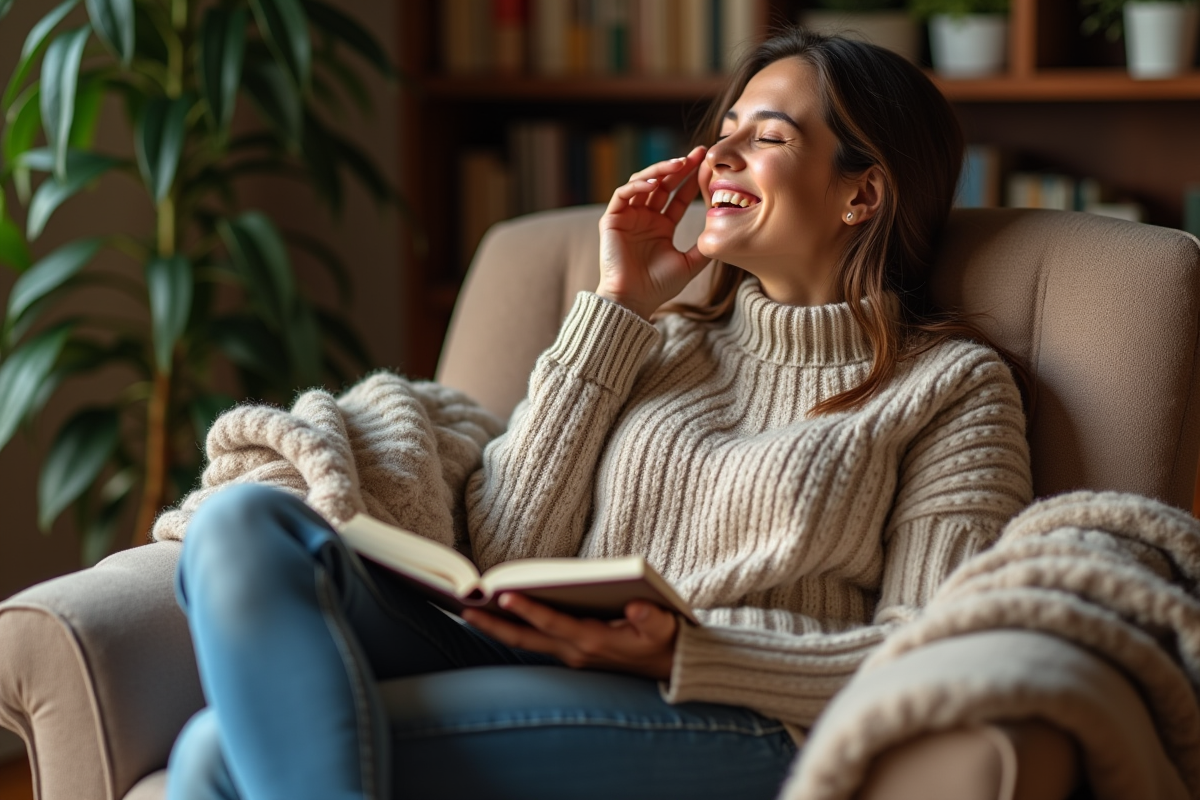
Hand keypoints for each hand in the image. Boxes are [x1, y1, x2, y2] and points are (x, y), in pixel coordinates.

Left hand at [461, 593, 678, 679]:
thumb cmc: (664, 638)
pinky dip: (514, 628)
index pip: (552, 623)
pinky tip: (498, 614)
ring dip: (498, 626)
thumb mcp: (665, 625)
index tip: (502, 594)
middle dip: (494, 623)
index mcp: (594, 640)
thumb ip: (651, 617)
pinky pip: (535, 641)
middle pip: (526, 638)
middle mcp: (576, 651)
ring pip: (526, 641)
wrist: (669, 666)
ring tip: (471, 608)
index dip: (528, 609)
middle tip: (465, 606)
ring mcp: (571, 654)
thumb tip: (636, 606)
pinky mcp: (571, 652)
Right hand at [596, 146, 708, 319]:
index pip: (678, 196)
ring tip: (679, 164)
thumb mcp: (691, 263)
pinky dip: (637, 185)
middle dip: (679, 167)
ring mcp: (628, 217)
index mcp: (661, 226)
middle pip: (662, 183)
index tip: (707, 165)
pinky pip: (622, 194)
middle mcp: (644, 218)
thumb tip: (724, 229)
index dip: (692, 179)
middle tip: (698, 153)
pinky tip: (654, 183)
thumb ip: (705, 246)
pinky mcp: (612, 220)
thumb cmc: (659, 286)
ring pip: (642, 183)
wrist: (634, 301)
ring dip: (660, 170)